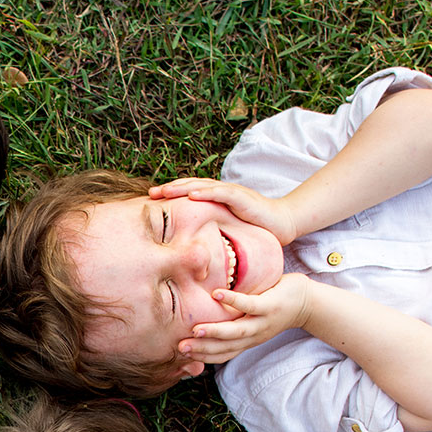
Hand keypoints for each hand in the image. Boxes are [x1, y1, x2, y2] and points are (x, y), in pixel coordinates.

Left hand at [149, 178, 297, 245]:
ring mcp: (231, 193)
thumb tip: (191, 245)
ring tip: (164, 191)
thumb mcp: (226, 229)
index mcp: (216, 199)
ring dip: (182, 188)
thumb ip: (211, 231)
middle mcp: (221, 192)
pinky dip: (205, 192)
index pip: (189, 193)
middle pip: (191, 186)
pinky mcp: (241, 197)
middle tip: (150, 194)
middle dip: (170, 189)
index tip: (151, 201)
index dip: (171, 195)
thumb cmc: (254, 228)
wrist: (282, 224)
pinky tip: (191, 195)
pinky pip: (220, 193)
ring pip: (202, 186)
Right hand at [180, 273, 313, 364]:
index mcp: (247, 341)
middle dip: (203, 349)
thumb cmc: (274, 309)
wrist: (307, 303)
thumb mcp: (252, 322)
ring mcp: (263, 322)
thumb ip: (233, 323)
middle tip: (181, 348)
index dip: (202, 357)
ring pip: (237, 331)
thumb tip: (207, 317)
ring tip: (196, 329)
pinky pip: (250, 304)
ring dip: (216, 332)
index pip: (222, 354)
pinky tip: (216, 295)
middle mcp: (254, 336)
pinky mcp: (270, 306)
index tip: (181, 355)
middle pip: (226, 347)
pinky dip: (233, 301)